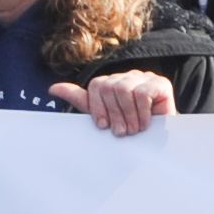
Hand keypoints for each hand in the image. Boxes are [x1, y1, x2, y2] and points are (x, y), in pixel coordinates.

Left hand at [51, 68, 176, 135]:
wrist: (157, 137)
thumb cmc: (128, 127)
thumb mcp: (103, 114)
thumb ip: (80, 99)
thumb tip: (52, 88)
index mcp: (112, 82)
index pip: (97, 86)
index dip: (98, 107)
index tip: (104, 126)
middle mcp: (127, 76)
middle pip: (109, 87)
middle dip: (114, 114)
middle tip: (121, 132)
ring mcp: (144, 77)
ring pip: (125, 90)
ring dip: (128, 115)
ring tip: (133, 129)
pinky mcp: (160, 83)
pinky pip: (143, 93)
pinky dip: (142, 112)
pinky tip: (145, 123)